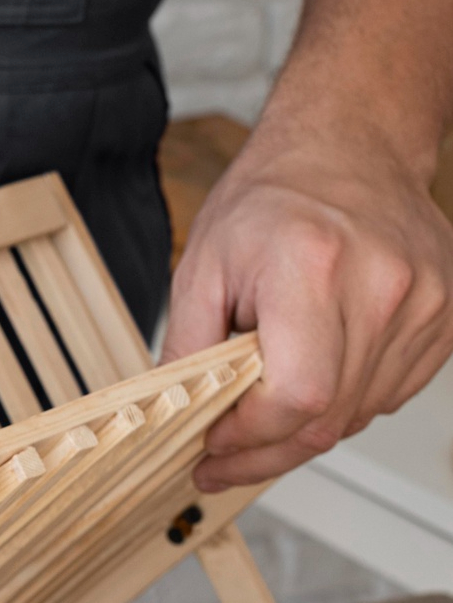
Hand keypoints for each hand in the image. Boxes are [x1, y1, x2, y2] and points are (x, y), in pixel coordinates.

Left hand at [162, 111, 452, 492]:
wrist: (348, 146)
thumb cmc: (275, 199)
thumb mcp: (201, 265)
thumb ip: (187, 350)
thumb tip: (177, 419)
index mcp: (313, 265)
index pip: (296, 396)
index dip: (250, 439)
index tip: (213, 445)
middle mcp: (382, 284)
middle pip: (327, 418)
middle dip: (266, 451)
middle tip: (224, 456)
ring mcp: (425, 302)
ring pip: (358, 416)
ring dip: (304, 429)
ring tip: (267, 402)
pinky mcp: (447, 316)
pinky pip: (388, 395)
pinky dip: (344, 402)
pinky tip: (316, 371)